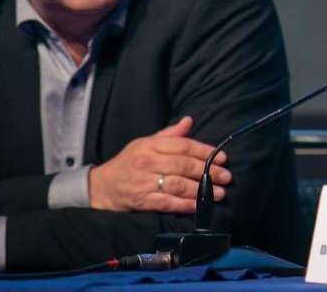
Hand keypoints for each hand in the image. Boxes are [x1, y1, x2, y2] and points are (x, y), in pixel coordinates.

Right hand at [88, 116, 230, 212]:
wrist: (100, 187)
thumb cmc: (128, 163)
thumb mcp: (145, 143)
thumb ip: (169, 135)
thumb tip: (189, 120)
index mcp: (149, 145)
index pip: (183, 146)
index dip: (205, 152)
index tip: (222, 158)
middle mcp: (147, 162)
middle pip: (183, 166)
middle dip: (208, 172)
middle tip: (226, 177)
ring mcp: (143, 182)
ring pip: (178, 185)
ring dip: (201, 190)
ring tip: (219, 193)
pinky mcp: (141, 201)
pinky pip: (167, 203)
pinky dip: (184, 205)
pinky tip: (198, 206)